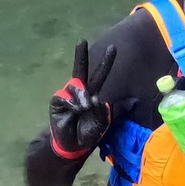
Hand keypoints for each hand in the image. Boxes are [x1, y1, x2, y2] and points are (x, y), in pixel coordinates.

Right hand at [48, 40, 116, 158]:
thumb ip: (116, 110)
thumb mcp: (106, 121)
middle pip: (80, 69)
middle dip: (80, 55)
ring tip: (85, 108)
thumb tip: (127, 100)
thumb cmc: (89, 132)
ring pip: (76, 86)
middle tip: (82, 40)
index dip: (105, 62)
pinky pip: (66, 97)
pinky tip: (75, 111)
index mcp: (92, 93)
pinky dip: (73, 103)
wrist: (74, 145)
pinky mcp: (57, 101)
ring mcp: (67, 95)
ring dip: (82, 96)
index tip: (112, 48)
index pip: (100, 75)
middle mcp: (79, 90)